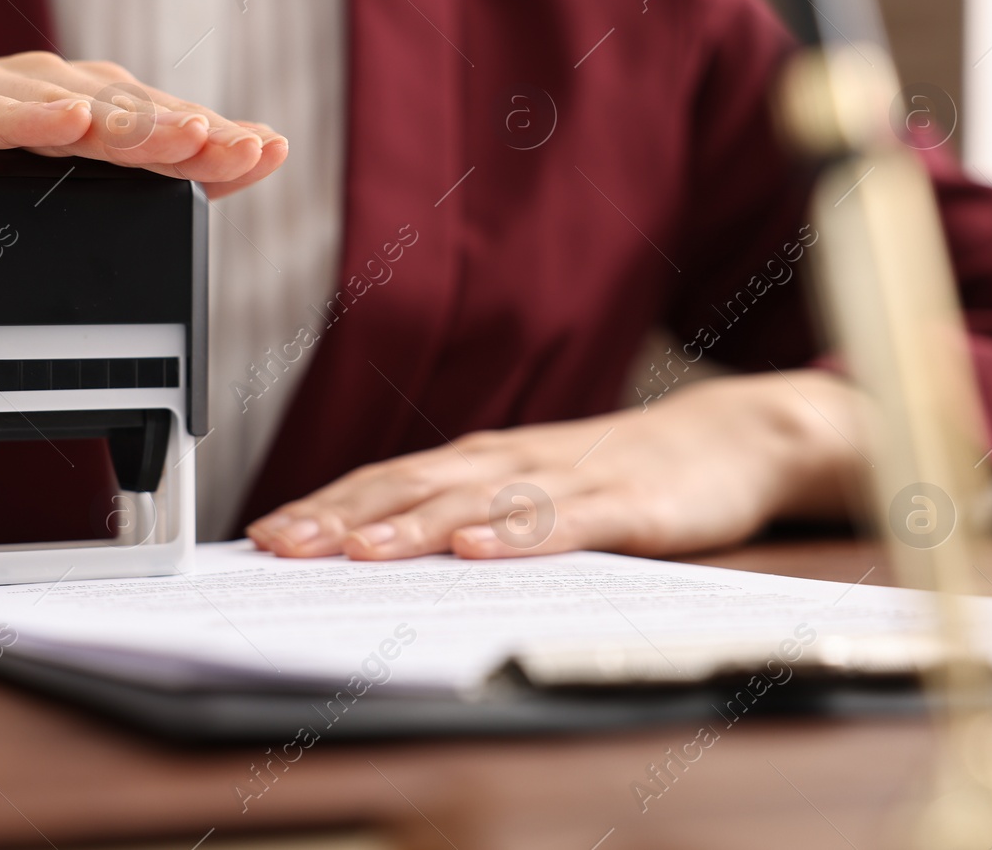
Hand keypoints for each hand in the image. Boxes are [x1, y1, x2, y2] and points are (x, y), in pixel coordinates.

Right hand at [0, 52, 283, 444]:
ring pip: (57, 103)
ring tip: (172, 134)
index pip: (155, 122)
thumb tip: (209, 197)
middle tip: (228, 146)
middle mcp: (34, 93)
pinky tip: (65, 120)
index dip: (212, 136)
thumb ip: (115, 199)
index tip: (267, 152)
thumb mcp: (43, 200)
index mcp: (72, 113)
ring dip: (118, 118)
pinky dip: (19, 116)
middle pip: (118, 110)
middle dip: (179, 128)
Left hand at [246, 370, 865, 559]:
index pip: (386, 482)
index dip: (324, 507)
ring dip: (411, 526)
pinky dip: (516, 535)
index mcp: (482, 462)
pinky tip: (478, 551)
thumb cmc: (618, 472)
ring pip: (475, 503)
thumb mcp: (531, 491)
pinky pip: (563, 522)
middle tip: (280, 545)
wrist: (728, 439)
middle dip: (341, 517)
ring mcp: (566, 480)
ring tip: (357, 551)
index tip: (263, 536)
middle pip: (412, 488)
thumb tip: (380, 550)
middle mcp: (510, 462)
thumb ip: (468, 514)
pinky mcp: (623, 504)